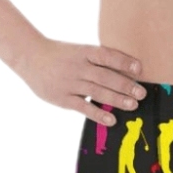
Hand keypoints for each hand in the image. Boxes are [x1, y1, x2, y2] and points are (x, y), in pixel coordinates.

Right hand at [18, 38, 145, 124]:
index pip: (106, 55)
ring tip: (133, 105)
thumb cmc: (60, 56)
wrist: (30, 57)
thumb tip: (123, 73)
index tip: (139, 68)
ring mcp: (70, 83)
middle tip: (142, 93)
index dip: (123, 61)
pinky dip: (98, 114)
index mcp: (83, 52)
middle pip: (105, 76)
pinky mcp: (63, 99)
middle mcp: (78, 67)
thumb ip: (96, 61)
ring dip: (116, 99)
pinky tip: (111, 120)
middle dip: (125, 85)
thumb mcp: (78, 51)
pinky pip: (83, 107)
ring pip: (97, 92)